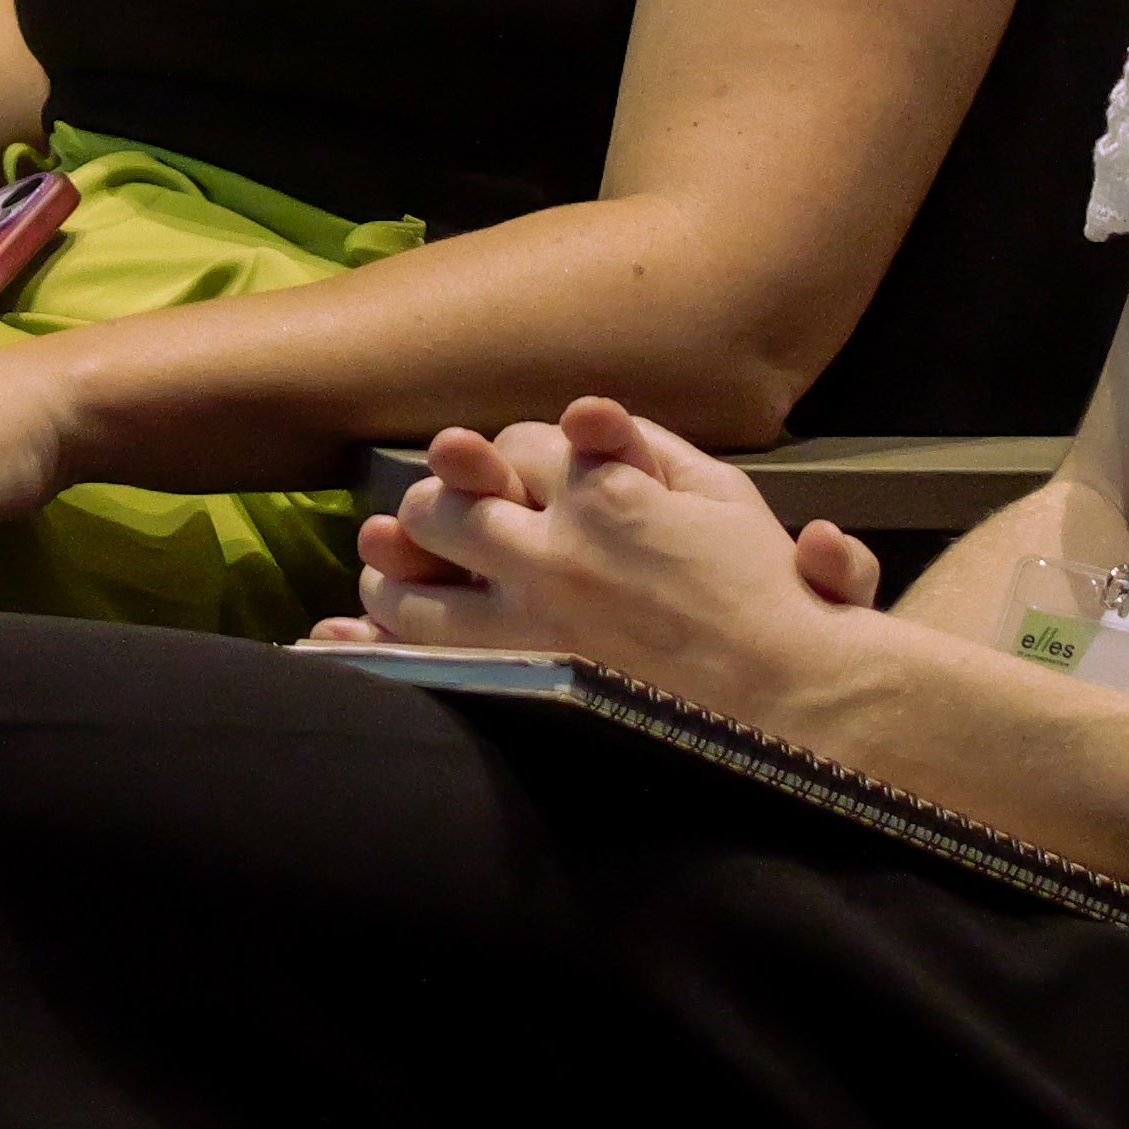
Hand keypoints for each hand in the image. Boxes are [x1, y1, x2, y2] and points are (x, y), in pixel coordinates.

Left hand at [313, 397, 879, 718]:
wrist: (795, 711)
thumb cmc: (768, 601)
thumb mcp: (726, 500)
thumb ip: (648, 448)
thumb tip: (583, 416)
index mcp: (602, 496)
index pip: (521, 445)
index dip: (512, 454)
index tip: (515, 472)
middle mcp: (550, 557)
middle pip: (444, 503)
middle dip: (435, 499)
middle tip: (431, 515)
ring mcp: (525, 634)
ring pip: (411, 589)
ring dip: (391, 571)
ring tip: (388, 570)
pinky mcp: (515, 698)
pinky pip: (413, 669)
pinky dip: (365, 649)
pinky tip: (333, 639)